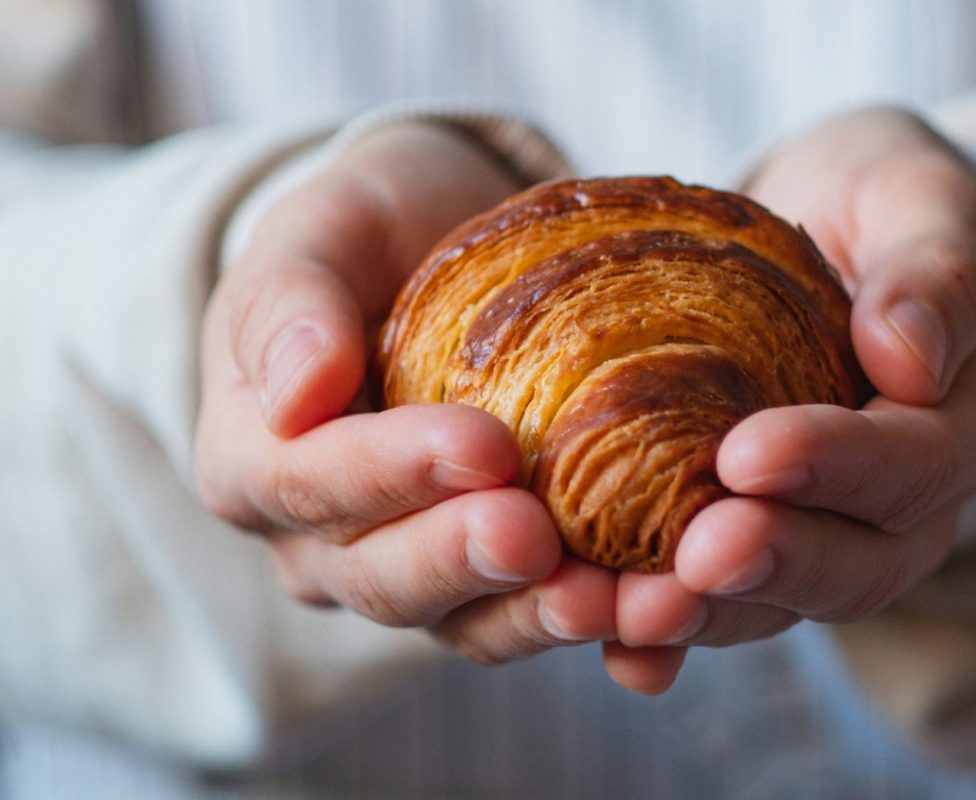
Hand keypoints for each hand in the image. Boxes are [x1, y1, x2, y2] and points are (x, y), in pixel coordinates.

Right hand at [195, 123, 616, 664]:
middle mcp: (324, 541)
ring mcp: (413, 570)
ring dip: (540, 617)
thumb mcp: (320, 232)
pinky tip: (658, 610)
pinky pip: (536, 616)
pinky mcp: (494, 582)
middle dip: (464, 560)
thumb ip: (288, 303)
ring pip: (466, 621)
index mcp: (255, 459)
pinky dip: (597, 622)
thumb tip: (294, 395)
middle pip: (383, 577)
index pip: (303, 482)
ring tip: (618, 600)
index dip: (388, 474)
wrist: (444, 257)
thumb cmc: (371, 235)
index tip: (483, 446)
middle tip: (538, 537)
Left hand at [603, 108, 975, 691]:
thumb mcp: (920, 194)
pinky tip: (618, 649)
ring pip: (788, 599)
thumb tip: (911, 360)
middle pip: (862, 561)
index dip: (841, 467)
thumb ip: (939, 267)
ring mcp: (834, 528)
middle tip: (694, 558)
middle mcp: (908, 498)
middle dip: (776, 563)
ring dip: (712, 615)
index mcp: (968, 416)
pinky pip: (728, 598)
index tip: (747, 454)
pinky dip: (676, 634)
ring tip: (631, 613)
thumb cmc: (877, 201)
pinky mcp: (762, 536)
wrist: (826, 231)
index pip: (921, 461)